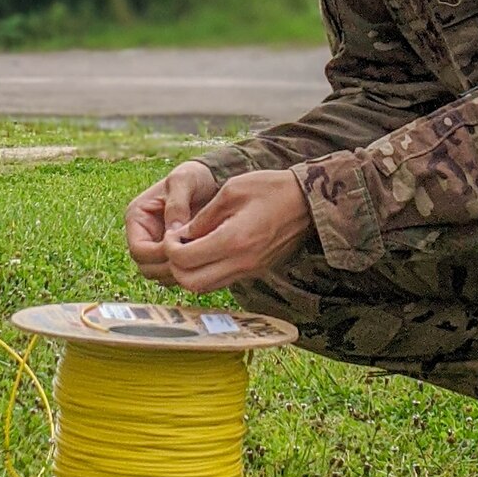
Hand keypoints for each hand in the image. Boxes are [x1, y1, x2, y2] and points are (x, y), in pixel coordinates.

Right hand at [124, 161, 219, 285]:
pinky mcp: (171, 254)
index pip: (138, 250)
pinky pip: (174, 275)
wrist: (211, 180)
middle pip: (146, 267)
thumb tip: (172, 232)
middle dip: (168, 268)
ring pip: (159, 275)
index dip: (158, 255)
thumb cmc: (194, 176)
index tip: (182, 250)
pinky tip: (204, 263)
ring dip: (178, 274)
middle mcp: (142, 235)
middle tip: (194, 261)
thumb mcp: (184, 180)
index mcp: (137, 217)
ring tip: (201, 261)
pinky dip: (186, 274)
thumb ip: (177, 204)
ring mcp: (156, 246)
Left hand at [161, 170, 312, 294]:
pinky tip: (207, 250)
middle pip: (190, 283)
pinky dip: (206, 272)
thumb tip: (180, 235)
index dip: (169, 247)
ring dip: (189, 272)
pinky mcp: (256, 272)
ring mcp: (250, 271)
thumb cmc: (271, 189)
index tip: (171, 232)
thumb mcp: (231, 191)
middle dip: (175, 266)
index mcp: (233, 240)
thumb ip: (203, 217)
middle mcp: (241, 263)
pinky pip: (221, 281)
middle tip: (176, 244)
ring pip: (205, 287)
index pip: (185, 259)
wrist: (308, 202)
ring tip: (190, 247)